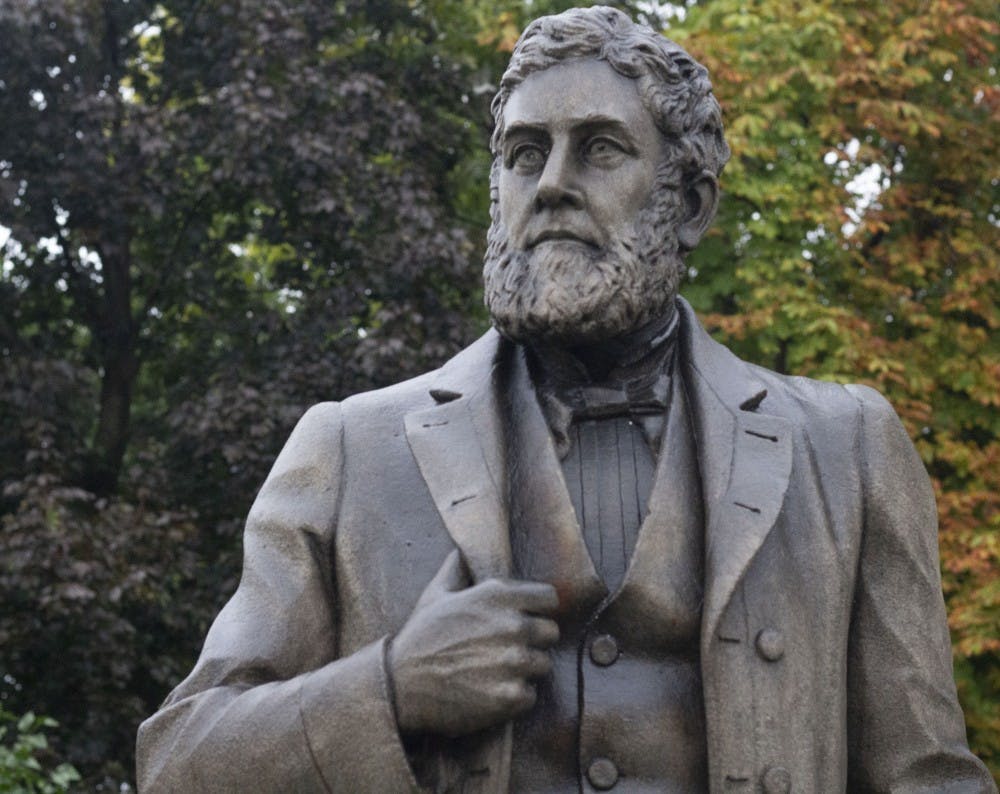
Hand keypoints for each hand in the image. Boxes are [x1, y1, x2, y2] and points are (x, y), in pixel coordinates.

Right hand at [387, 550, 559, 736]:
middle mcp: (513, 625)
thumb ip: (455, 570)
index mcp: (499, 595)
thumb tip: (460, 552)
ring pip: (542, 665)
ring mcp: (514, 661)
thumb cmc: (420, 638)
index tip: (526, 619)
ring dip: (524, 671)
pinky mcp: (511, 695)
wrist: (400, 685)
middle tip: (506, 651)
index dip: (538, 610)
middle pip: (550, 633)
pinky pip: (530, 695)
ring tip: (494, 673)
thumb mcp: (435, 595)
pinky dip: (514, 698)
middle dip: (533, 641)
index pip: (549, 598)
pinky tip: (490, 693)